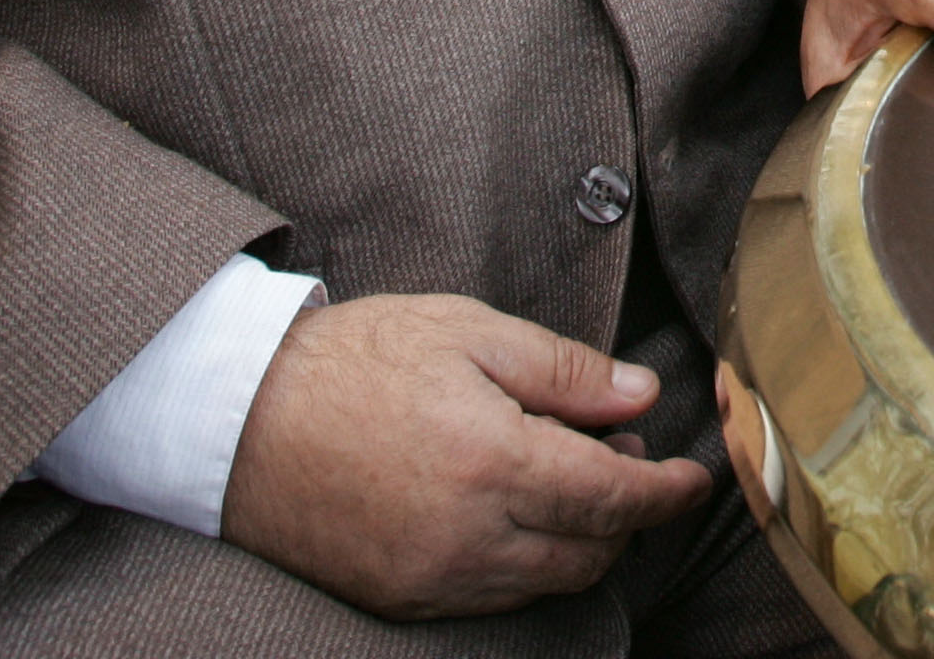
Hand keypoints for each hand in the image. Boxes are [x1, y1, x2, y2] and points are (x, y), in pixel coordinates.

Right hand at [219, 293, 710, 617]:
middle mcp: (469, 537)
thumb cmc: (356, 361)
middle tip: (622, 455)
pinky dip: (527, 564)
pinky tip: (517, 512)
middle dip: (627, 514)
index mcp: (494, 462)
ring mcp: (433, 578)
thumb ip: (565, 370)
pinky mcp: (402, 599)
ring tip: (570, 476)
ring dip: (582, 542)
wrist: (240, 419)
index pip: (615, 497)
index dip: (666, 491)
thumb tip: (642, 395)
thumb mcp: (468, 333)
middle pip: (590, 552)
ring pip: (546, 583)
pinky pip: (493, 597)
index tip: (693, 478)